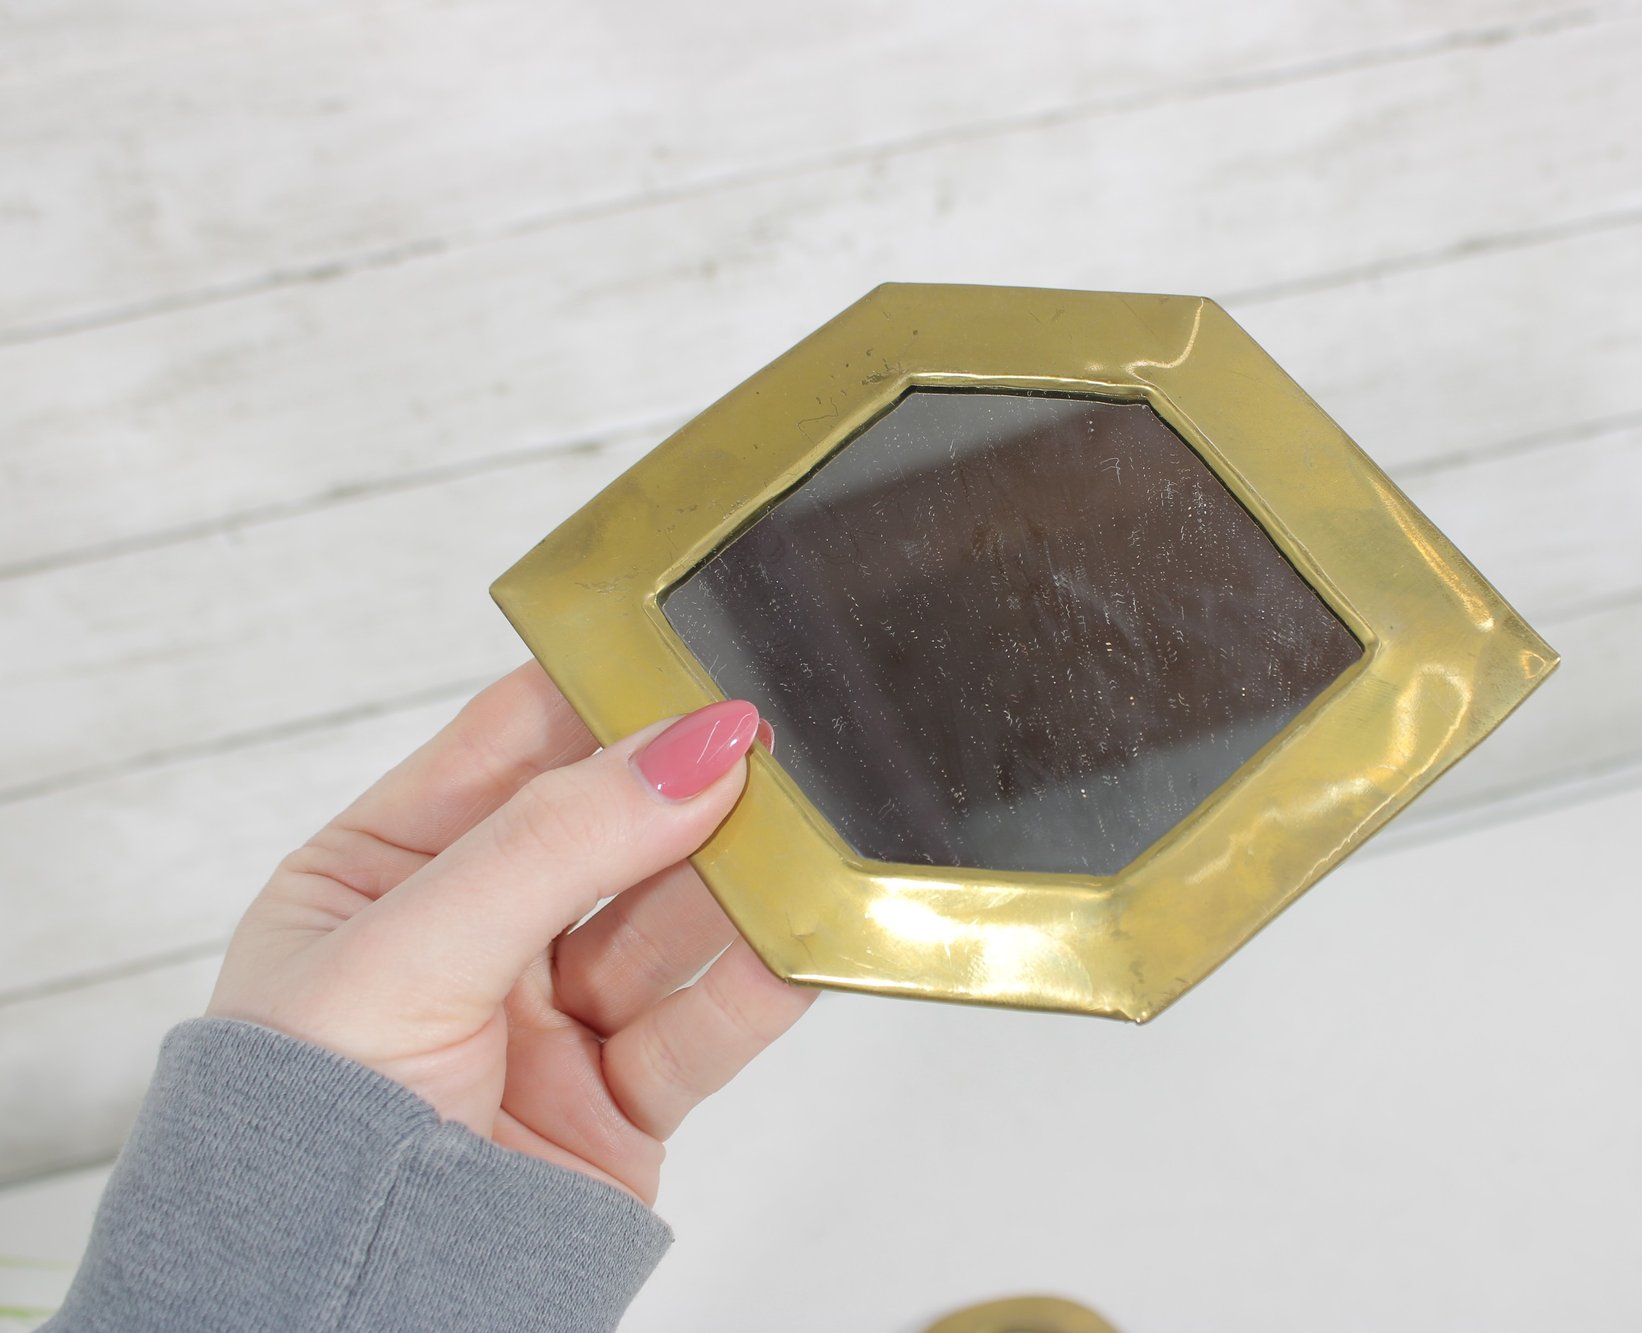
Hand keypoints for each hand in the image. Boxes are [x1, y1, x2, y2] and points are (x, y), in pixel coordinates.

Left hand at [208, 663, 813, 1202]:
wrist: (333, 1329)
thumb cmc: (299, 1140)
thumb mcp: (403, 958)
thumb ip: (550, 847)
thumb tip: (686, 749)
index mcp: (382, 873)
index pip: (506, 749)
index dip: (602, 698)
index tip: (692, 663)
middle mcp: (472, 937)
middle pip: (609, 831)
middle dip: (684, 793)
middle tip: (768, 747)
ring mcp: (552, 1020)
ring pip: (673, 921)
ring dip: (737, 881)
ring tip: (801, 834)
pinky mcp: (621, 1101)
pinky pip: (709, 1023)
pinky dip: (765, 978)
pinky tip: (809, 931)